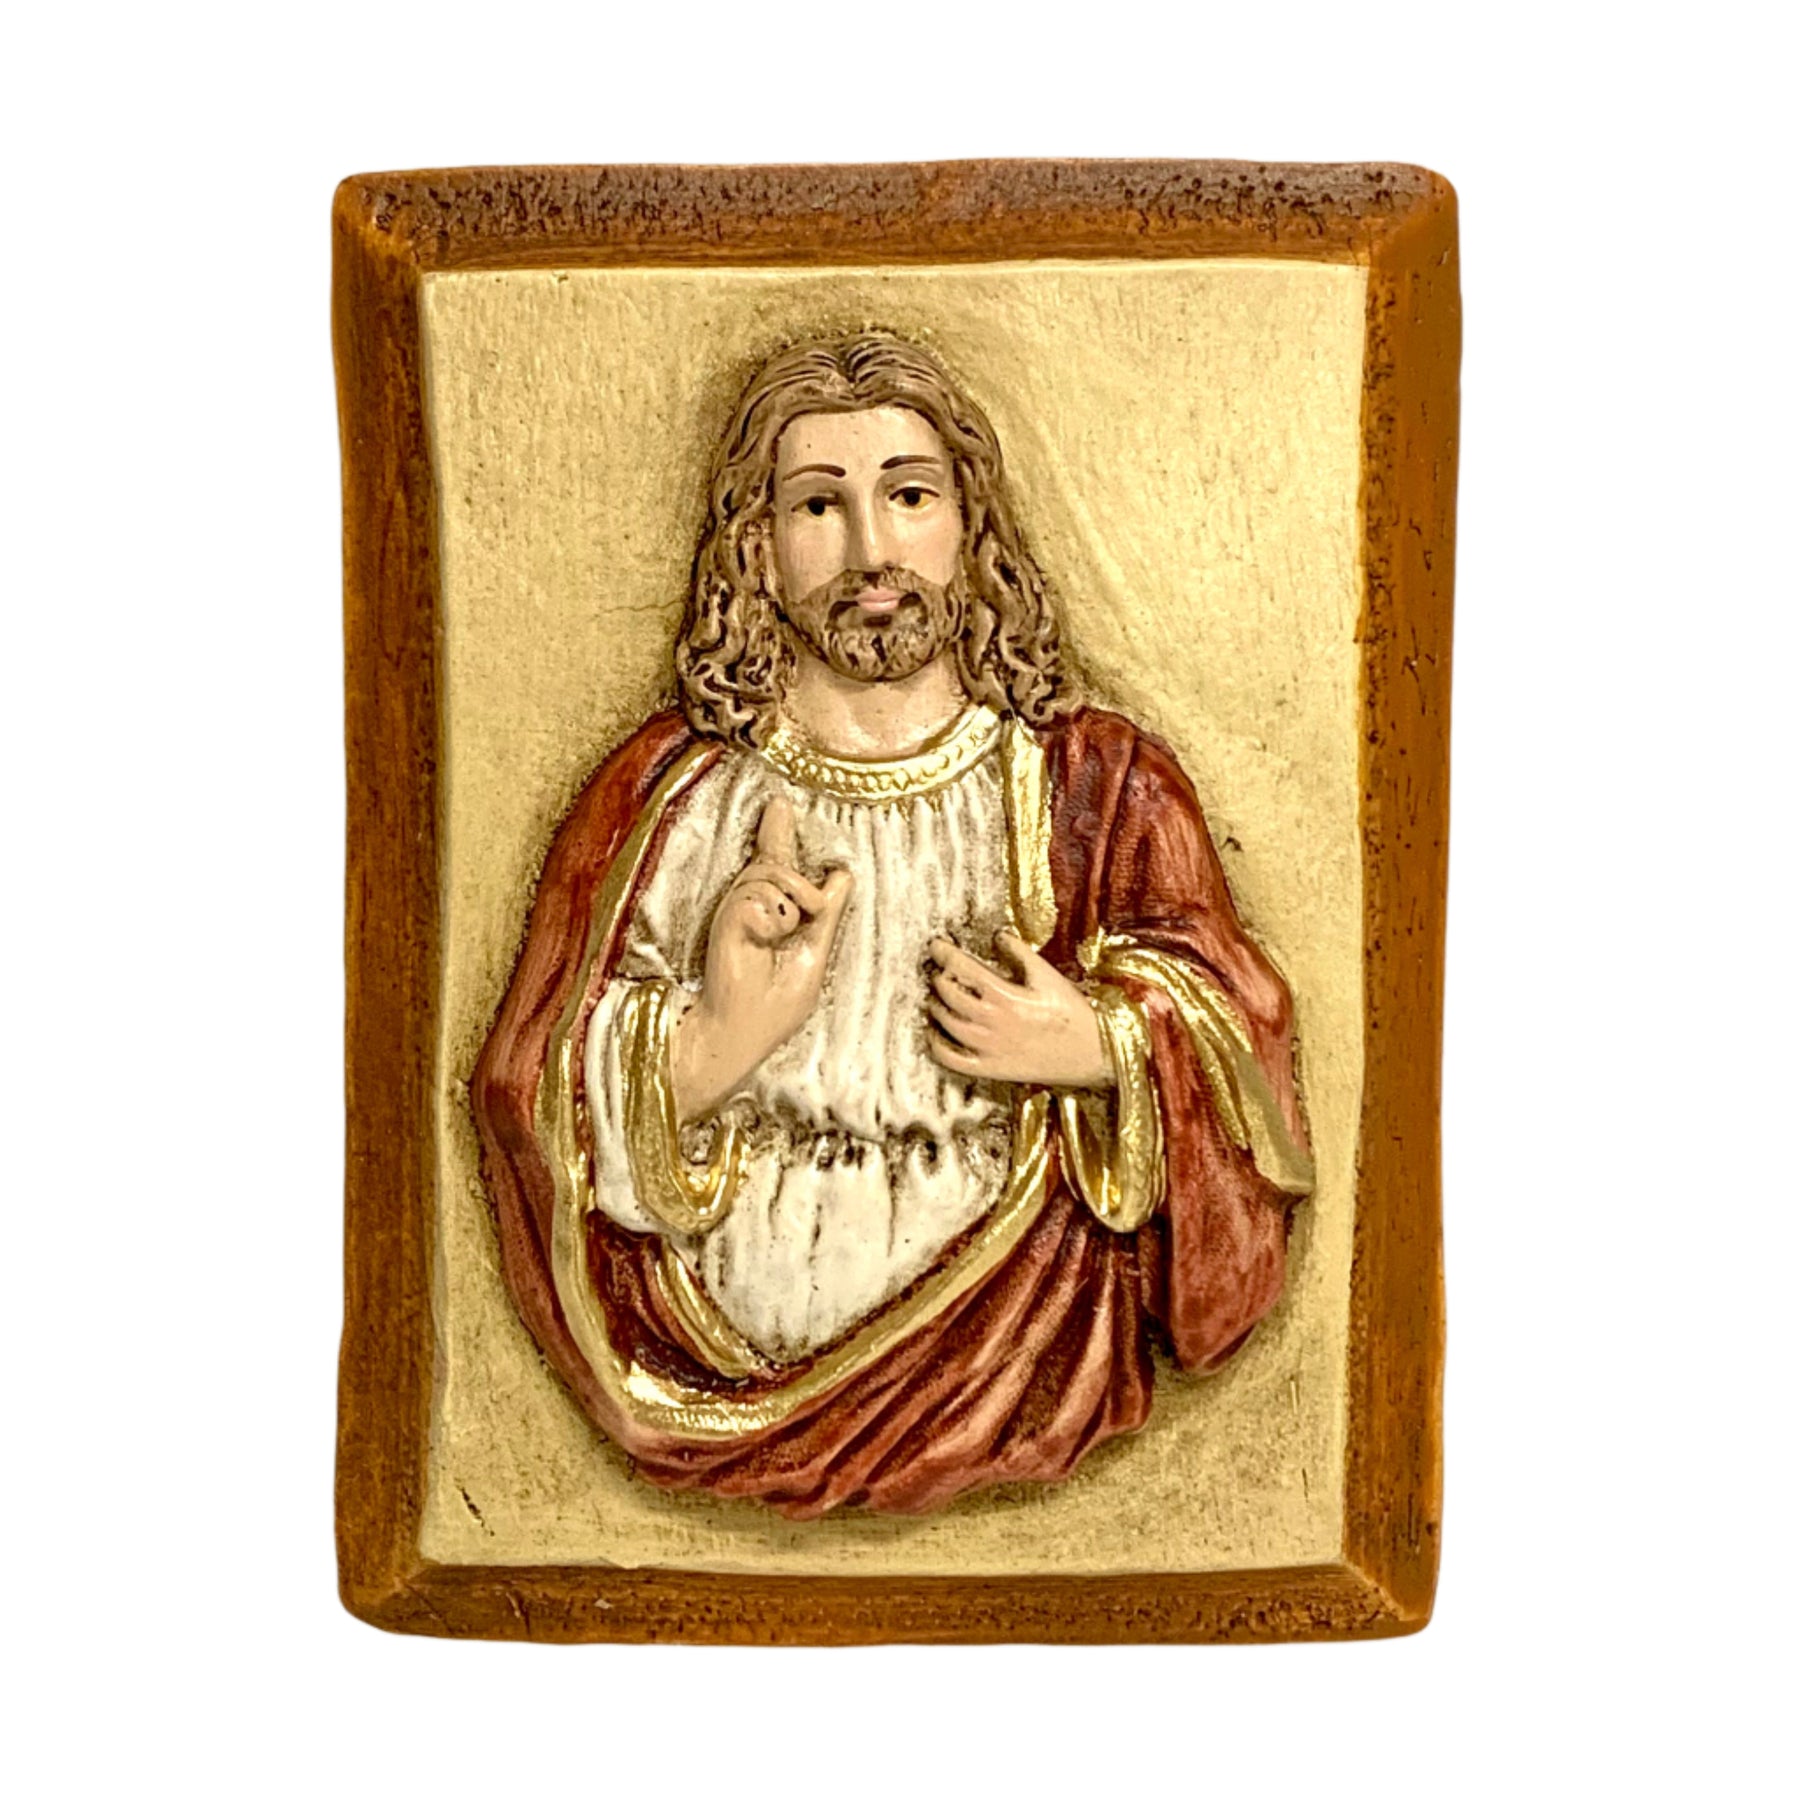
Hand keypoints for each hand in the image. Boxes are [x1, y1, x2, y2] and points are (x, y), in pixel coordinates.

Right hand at [671, 794, 852, 1120]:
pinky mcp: (729, 915)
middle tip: (786, 926)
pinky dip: (770, 921)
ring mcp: (740, 908)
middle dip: (797, 883)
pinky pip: (761, 895)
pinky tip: (760, 941)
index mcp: (780, 912)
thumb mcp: (814, 951)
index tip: (777, 807)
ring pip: (773, 874)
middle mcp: (757, 904)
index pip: (785, 863)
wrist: (738, 1029)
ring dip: (787, 910)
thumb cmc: (776, 1003)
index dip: (782, 836)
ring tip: (774, 942)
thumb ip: (826, 912)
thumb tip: (841, 871)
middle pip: (782, 863)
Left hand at [926, 932, 1111, 1089]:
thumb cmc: (1073, 1012)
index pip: (962, 969)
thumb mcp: (1048, 975)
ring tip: (937, 996)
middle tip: (939, 969)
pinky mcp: (991, 1069)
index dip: (944, 953)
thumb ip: (1019, 953)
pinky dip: (936, 1045)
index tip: (935, 945)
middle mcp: (991, 1023)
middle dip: (940, 977)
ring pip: (946, 1024)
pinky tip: (935, 1032)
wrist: (1094, 1051)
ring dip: (935, 1006)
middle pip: (949, 995)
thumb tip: (997, 935)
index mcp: (1005, 996)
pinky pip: (952, 1060)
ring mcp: (988, 1048)